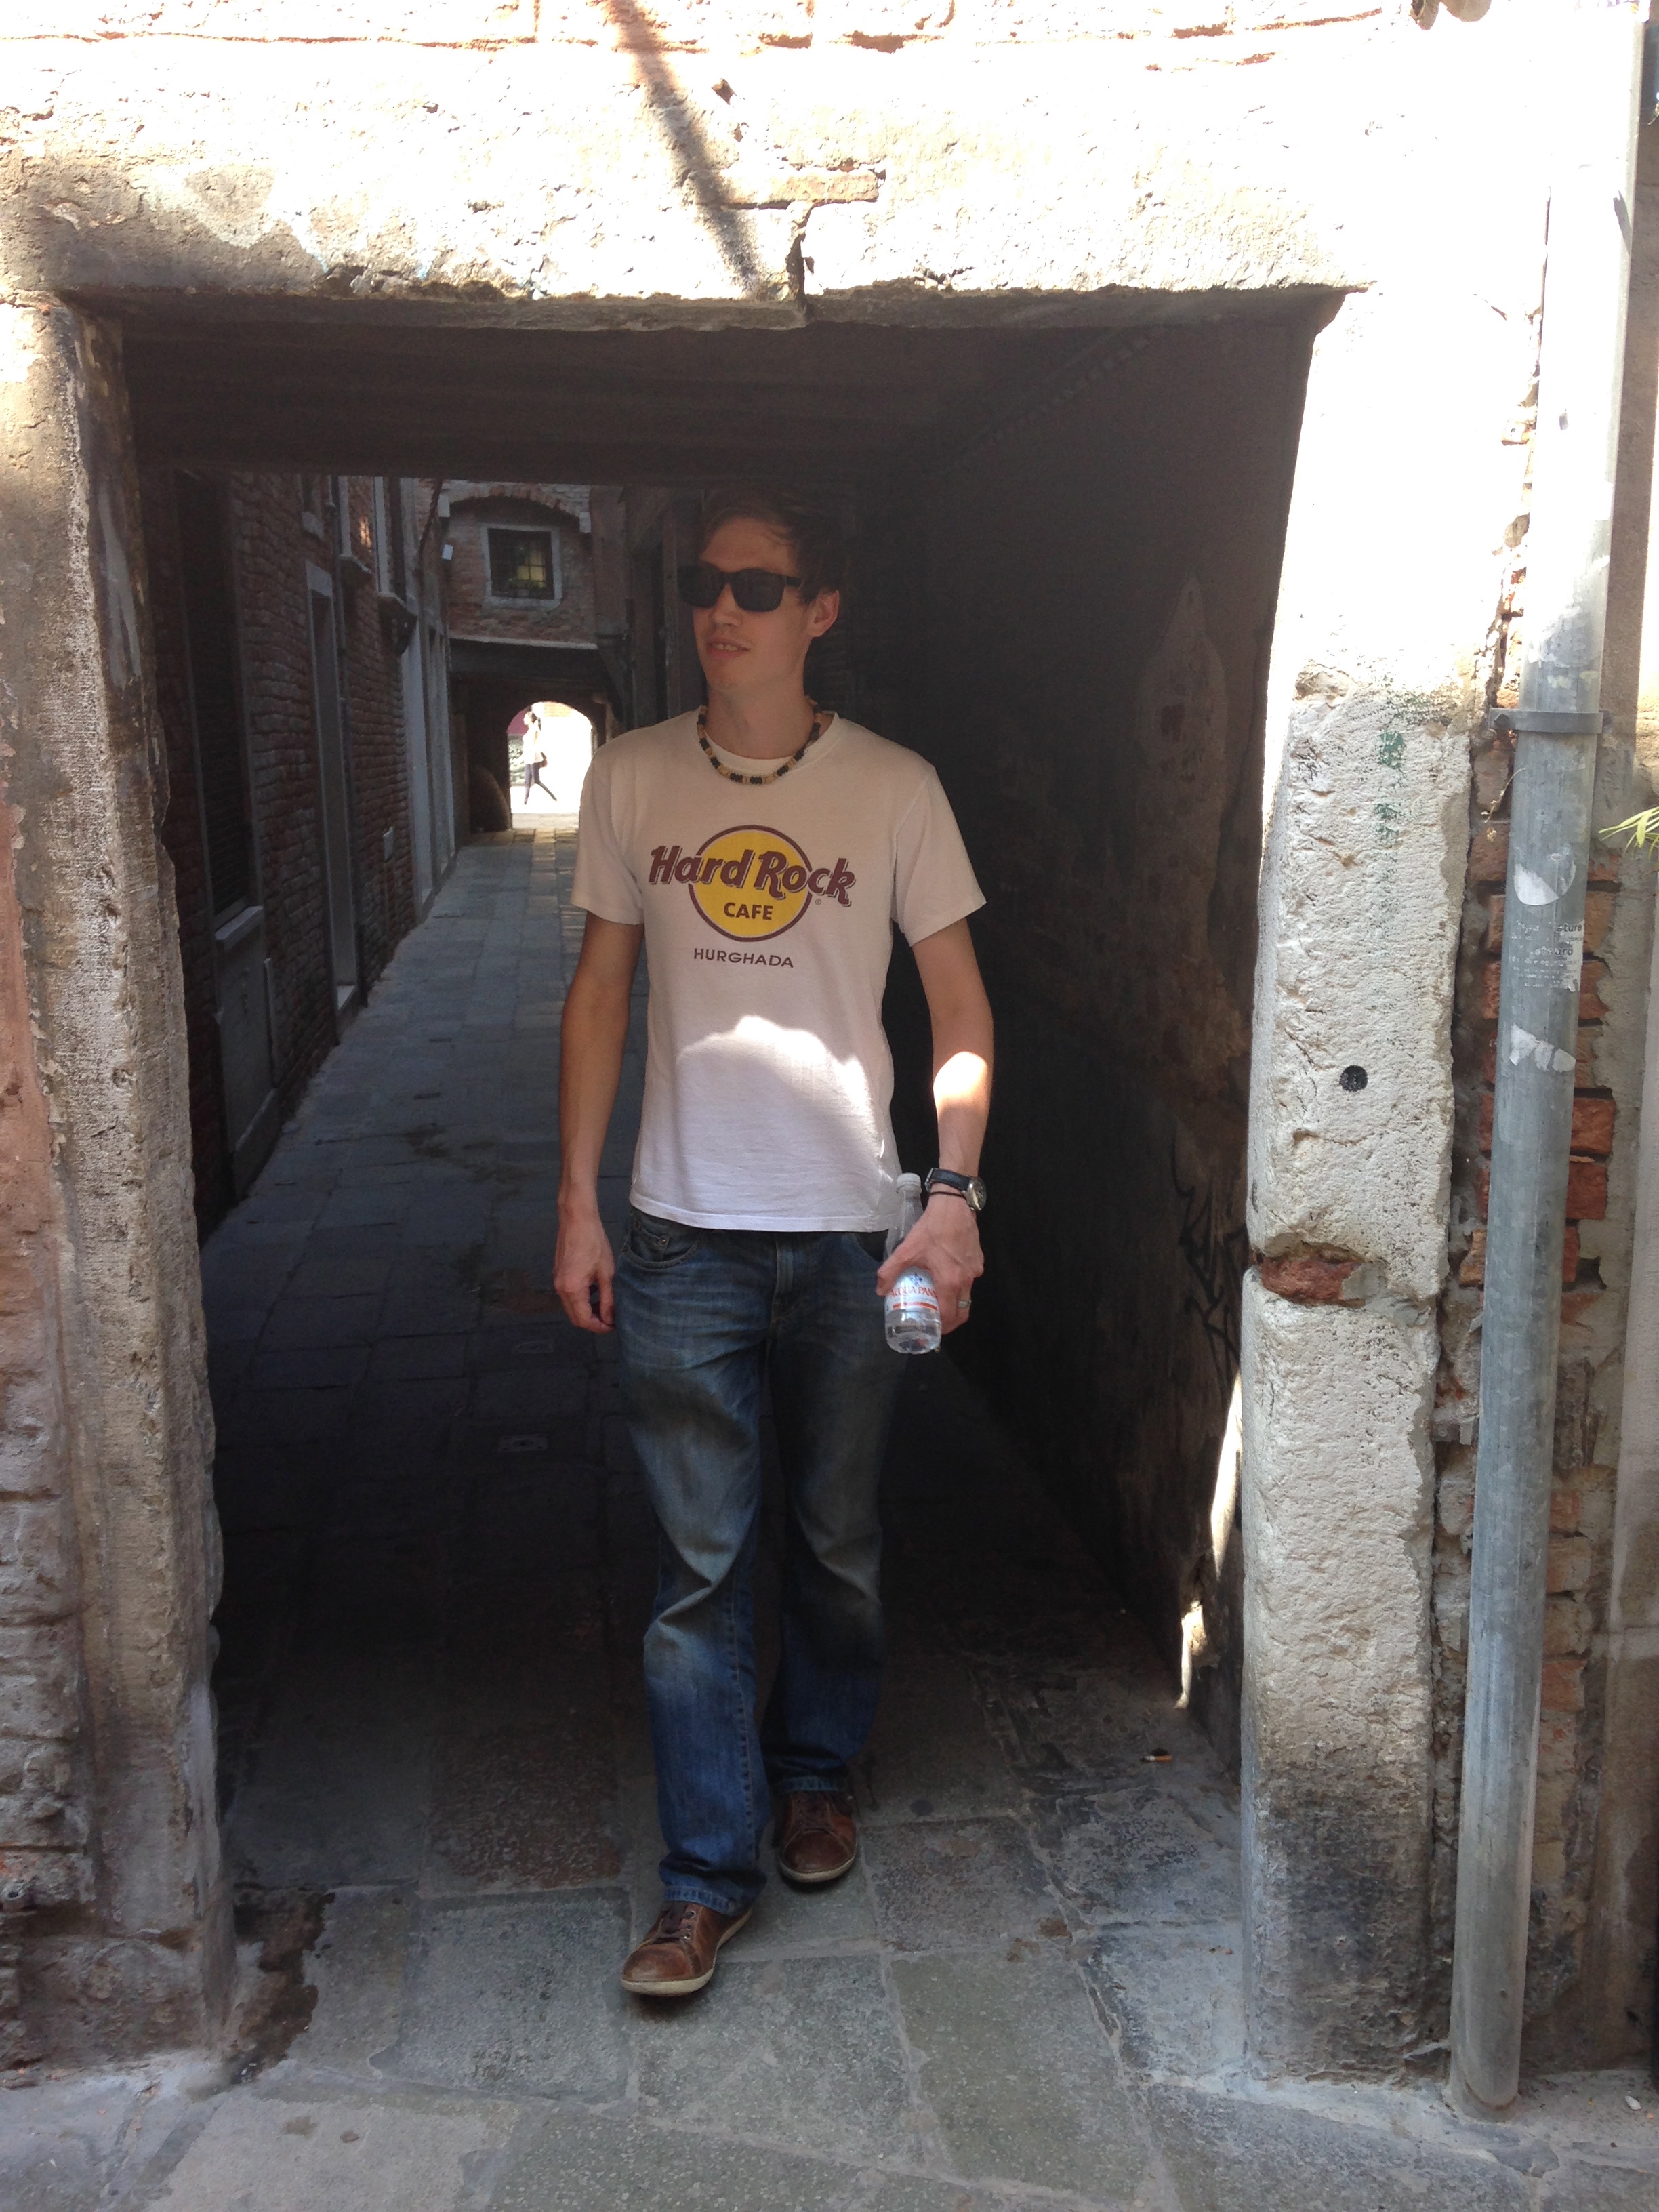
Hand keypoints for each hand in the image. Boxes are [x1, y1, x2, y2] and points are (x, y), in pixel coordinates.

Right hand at [554, 1202, 616, 1332]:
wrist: (577, 1220)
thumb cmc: (594, 1243)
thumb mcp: (606, 1273)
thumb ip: (607, 1299)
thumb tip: (609, 1319)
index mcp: (572, 1290)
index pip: (583, 1320)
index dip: (599, 1327)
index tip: (613, 1326)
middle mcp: (560, 1289)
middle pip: (574, 1317)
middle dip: (592, 1322)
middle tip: (610, 1319)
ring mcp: (557, 1281)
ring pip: (570, 1307)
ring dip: (586, 1311)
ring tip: (605, 1306)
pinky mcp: (558, 1274)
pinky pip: (568, 1296)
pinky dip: (581, 1300)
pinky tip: (595, 1292)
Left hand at [876, 1191, 983, 1336]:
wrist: (953, 1205)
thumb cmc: (931, 1229)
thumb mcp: (906, 1250)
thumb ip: (890, 1271)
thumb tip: (880, 1290)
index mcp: (950, 1282)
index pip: (950, 1316)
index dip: (941, 1328)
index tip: (932, 1330)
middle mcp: (967, 1280)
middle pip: (963, 1311)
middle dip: (951, 1321)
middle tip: (937, 1320)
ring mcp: (975, 1270)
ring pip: (968, 1295)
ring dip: (955, 1302)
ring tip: (939, 1298)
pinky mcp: (979, 1260)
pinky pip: (970, 1279)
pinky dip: (960, 1284)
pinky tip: (947, 1275)